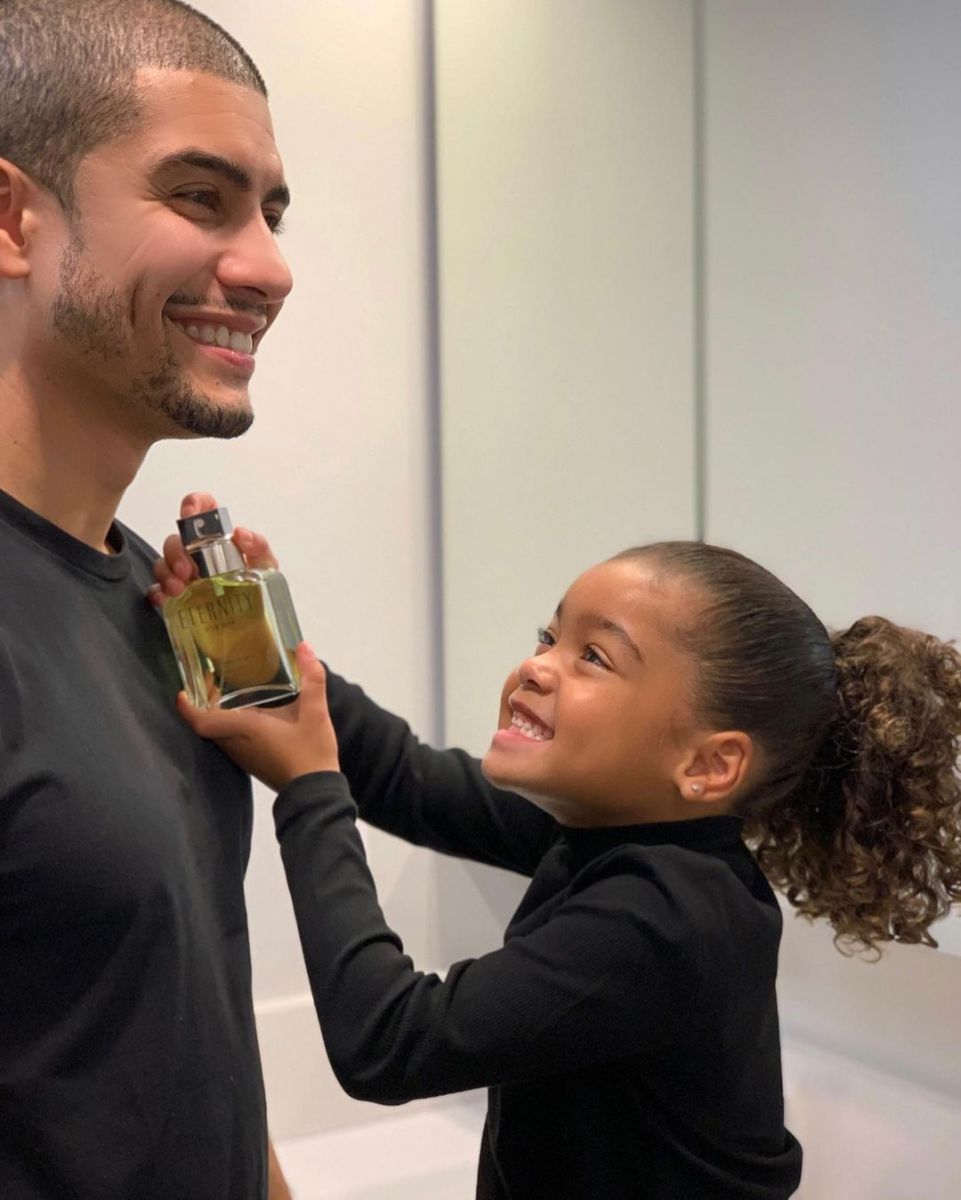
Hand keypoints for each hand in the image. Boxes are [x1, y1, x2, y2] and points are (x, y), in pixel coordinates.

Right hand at [148, 490, 278, 606]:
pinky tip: (164, 598)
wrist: (255, 617)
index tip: (189, 515)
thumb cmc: (258, 586)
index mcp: (218, 537)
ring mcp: (184, 572)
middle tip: (187, 571)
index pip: (203, 509)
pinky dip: (157, 592)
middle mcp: (197, 552)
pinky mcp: (176, 594)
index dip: (193, 504)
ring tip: (178, 589)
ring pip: (163, 562)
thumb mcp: (265, 565)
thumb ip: (259, 546)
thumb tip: (241, 533)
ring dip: (166, 573)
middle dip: (177, 552)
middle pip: (176, 539)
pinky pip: (158, 588)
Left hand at [178, 643, 339, 790]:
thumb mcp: (316, 713)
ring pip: (218, 733)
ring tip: (228, 691)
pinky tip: (248, 714)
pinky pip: (230, 740)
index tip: (183, 689)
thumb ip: (313, 678)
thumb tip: (304, 647)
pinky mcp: (251, 763)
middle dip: (204, 701)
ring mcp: (242, 756)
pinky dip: (229, 724)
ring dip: (216, 713)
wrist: (315, 793)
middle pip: (207, 723)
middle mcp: (237, 743)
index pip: (202, 721)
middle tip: (212, 679)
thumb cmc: (311, 753)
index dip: (188, 706)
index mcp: (245, 729)